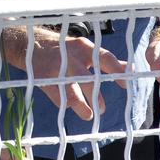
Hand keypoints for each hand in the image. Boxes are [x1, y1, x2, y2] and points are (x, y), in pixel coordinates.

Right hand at [0, 26, 128, 120]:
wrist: (30, 45)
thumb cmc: (64, 50)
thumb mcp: (84, 50)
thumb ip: (104, 60)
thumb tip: (129, 68)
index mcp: (83, 47)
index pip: (103, 58)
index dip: (116, 70)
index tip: (126, 84)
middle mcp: (70, 56)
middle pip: (86, 79)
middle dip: (95, 96)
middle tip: (102, 109)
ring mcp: (55, 68)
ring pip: (71, 92)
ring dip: (82, 106)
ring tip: (89, 114)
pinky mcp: (42, 78)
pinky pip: (58, 96)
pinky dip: (66, 104)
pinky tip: (70, 107)